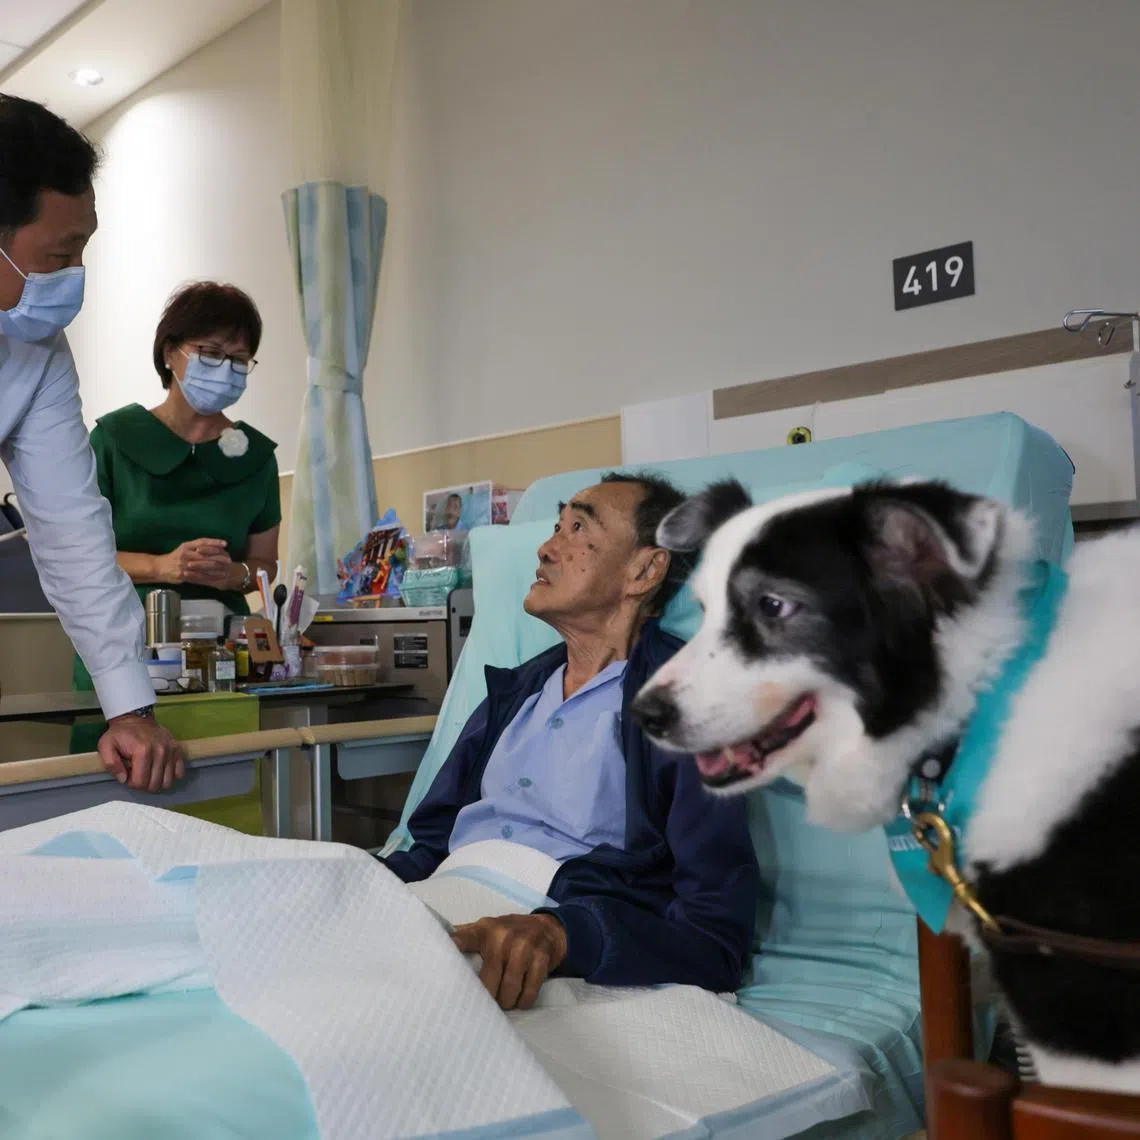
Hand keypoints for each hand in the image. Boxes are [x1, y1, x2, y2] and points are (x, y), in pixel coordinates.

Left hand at [97, 715, 185, 791]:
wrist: (136, 718)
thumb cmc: (120, 734)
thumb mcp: (105, 746)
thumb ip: (111, 764)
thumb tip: (123, 779)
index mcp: (142, 751)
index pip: (140, 782)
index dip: (132, 784)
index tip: (128, 776)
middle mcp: (160, 751)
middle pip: (154, 784)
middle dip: (144, 785)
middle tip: (138, 775)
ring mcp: (171, 751)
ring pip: (168, 782)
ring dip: (157, 782)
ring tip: (149, 774)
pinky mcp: (178, 750)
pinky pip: (180, 773)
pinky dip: (171, 776)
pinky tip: (161, 771)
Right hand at [158, 539, 229, 586]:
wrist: (160, 567)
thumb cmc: (175, 557)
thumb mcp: (185, 548)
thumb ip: (197, 547)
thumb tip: (214, 546)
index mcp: (186, 546)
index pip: (202, 542)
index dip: (214, 542)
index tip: (225, 544)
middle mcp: (185, 554)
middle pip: (205, 554)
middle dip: (218, 557)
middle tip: (229, 560)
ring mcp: (184, 564)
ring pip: (203, 566)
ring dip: (216, 569)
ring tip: (226, 571)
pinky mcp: (183, 574)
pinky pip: (198, 576)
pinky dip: (208, 578)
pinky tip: (216, 579)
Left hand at [450, 913, 567, 1010]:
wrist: (548, 928)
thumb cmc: (509, 933)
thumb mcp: (487, 929)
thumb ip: (465, 938)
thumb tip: (433, 948)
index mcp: (484, 930)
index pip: (464, 938)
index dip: (452, 948)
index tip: (441, 959)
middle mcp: (503, 936)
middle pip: (487, 981)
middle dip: (487, 999)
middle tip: (486, 1003)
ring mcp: (523, 947)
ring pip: (509, 990)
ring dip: (506, 1003)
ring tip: (504, 1002)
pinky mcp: (541, 958)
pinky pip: (529, 992)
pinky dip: (523, 1002)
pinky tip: (520, 1000)